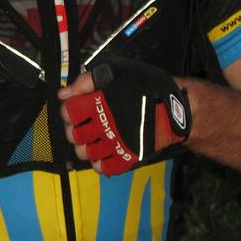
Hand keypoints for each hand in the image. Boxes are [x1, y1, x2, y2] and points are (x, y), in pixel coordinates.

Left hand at [59, 57, 190, 175]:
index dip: (68, 109)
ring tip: (92, 139)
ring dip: (84, 146)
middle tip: (82, 125)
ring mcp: (115, 143)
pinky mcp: (127, 157)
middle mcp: (104, 125)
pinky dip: (99, 163)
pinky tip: (102, 153)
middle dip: (74, 129)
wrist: (175, 108)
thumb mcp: (117, 72)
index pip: (70, 111)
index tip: (74, 108)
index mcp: (99, 103)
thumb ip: (88, 81)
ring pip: (86, 153)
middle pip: (74, 134)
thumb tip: (65, 92)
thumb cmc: (147, 87)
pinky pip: (104, 167)